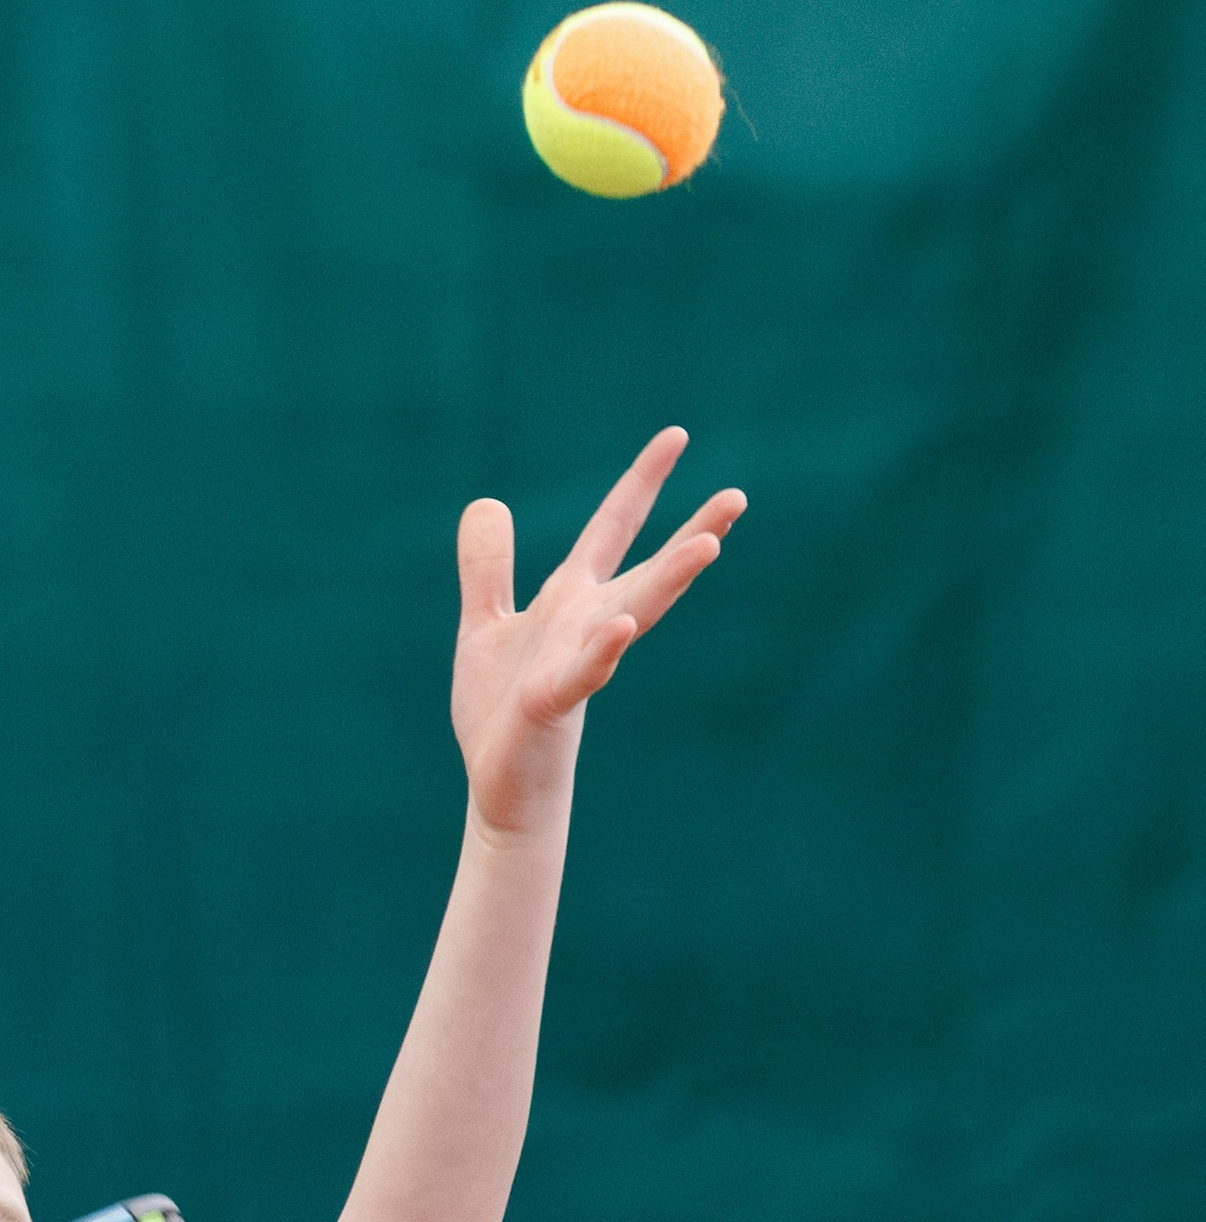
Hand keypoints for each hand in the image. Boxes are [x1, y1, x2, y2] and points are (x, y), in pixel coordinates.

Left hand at [451, 427, 745, 838]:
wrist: (498, 785)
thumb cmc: (499, 710)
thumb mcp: (485, 623)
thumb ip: (487, 567)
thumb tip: (486, 501)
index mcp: (570, 600)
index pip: (613, 528)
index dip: (642, 482)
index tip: (677, 436)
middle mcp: (586, 624)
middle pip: (647, 569)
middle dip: (692, 535)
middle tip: (737, 497)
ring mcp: (577, 662)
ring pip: (632, 614)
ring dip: (669, 582)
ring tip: (709, 548)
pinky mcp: (551, 703)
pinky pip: (582, 672)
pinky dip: (602, 649)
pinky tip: (619, 625)